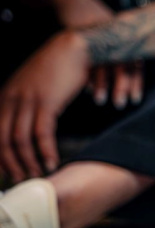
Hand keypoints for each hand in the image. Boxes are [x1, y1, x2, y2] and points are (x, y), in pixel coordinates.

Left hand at [0, 31, 89, 181]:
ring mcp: (28, 99)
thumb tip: (28, 126)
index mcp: (6, 95)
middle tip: (21, 180)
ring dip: (28, 161)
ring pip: (19, 139)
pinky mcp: (47, 102)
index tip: (6, 172)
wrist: (74, 48)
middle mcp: (12, 98)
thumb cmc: (58, 68)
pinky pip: (42, 133)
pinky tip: (52, 162)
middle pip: (2, 139)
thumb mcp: (35, 86)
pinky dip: (45, 151)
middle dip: (10, 164)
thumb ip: (27, 104)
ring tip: (38, 175)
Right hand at [48, 0, 144, 108]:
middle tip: (120, 104)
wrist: (76, 3)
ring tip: (100, 101)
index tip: (135, 100)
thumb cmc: (97, 31)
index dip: (136, 83)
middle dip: (122, 86)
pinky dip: (87, 75)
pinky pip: (86, 58)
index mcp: (127, 40)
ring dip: (103, 84)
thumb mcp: (113, 43)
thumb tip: (129, 87)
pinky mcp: (82, 35)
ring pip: (104, 64)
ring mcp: (99, 36)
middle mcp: (116, 38)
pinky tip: (87, 89)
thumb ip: (120, 62)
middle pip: (122, 64)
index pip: (136, 64)